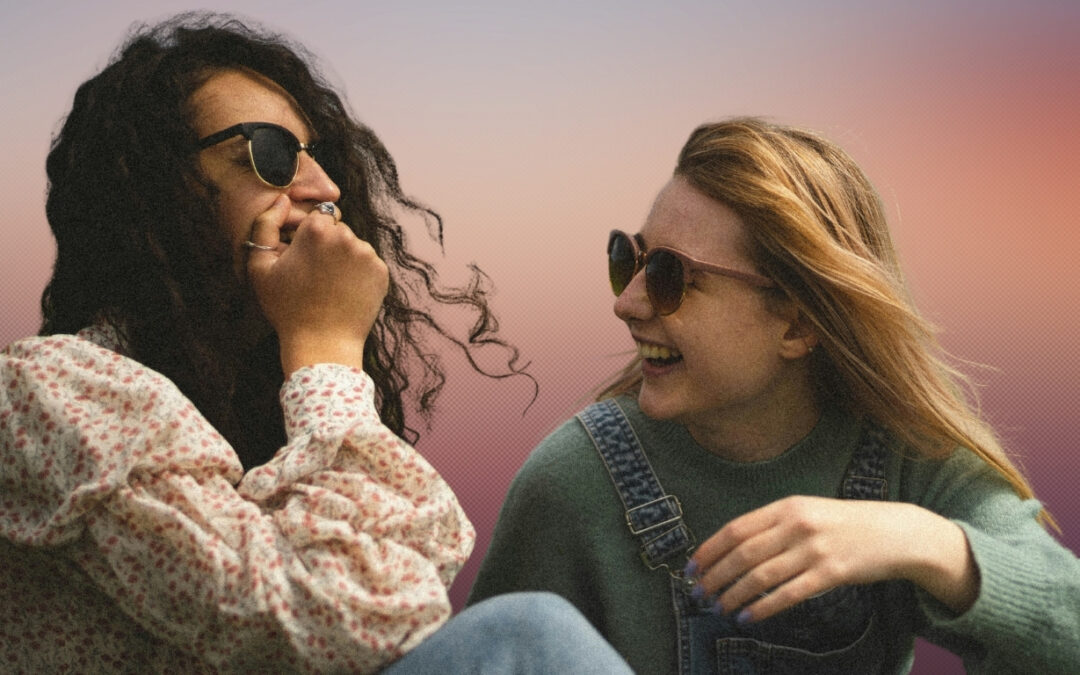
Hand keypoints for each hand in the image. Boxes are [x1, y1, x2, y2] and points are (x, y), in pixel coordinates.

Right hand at [245, 195, 388, 372]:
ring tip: (330, 287)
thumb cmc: (287, 308)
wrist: (322, 343)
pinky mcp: (382, 272)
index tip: (302, 260)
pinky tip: (345, 293)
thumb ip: (265, 225)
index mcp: (317, 229)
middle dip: (328, 247)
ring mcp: (367, 254)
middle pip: (337, 231)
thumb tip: (282, 200)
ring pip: (354, 247)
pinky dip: (359, 274)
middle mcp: (346, 236)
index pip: (317, 218)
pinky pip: (368, 264)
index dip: (307, 239)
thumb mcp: (260, 267)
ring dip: (344, 260)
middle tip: (315, 277)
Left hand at [686, 496, 978, 622]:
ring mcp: (815, 549)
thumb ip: (772, 525)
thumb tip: (731, 549)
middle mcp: (797, 525)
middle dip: (715, 576)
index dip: (710, 550)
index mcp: (787, 506)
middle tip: (698, 593)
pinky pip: (789, 594)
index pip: (736, 529)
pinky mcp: (832, 574)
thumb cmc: (843, 524)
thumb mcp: (806, 511)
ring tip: (718, 608)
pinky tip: (748, 617)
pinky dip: (764, 607)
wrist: (894, 532)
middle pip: (743, 554)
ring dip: (734, 595)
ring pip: (761, 576)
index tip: (692, 567)